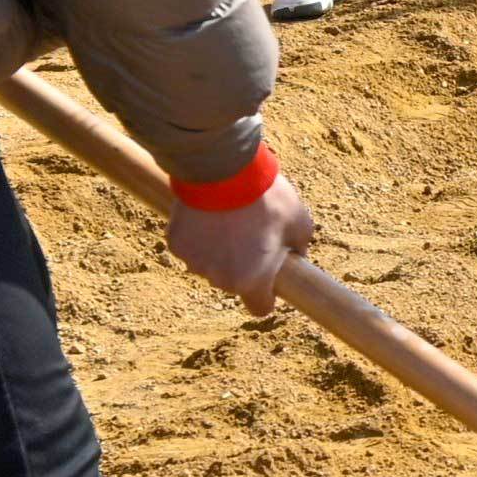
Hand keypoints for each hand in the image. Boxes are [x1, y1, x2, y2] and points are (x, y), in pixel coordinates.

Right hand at [165, 171, 314, 306]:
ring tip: (229, 220)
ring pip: (209, 264)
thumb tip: (297, 255)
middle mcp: (221, 279)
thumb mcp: (300, 221)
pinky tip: (208, 214)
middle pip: (233, 283)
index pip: (260, 308)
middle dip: (242, 266)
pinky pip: (190, 246)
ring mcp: (195, 262)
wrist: (224, 169)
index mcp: (252, 280)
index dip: (266, 295)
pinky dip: (198, 236)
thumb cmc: (265, 197)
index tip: (269, 281)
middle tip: (249, 236)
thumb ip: (300, 245)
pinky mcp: (176, 244)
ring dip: (218, 251)